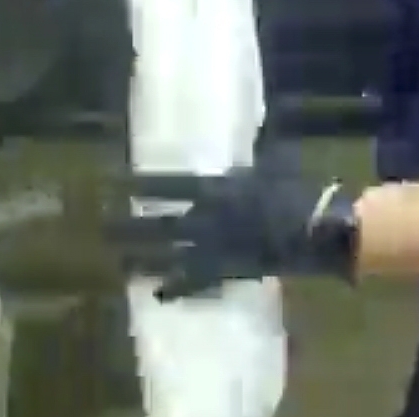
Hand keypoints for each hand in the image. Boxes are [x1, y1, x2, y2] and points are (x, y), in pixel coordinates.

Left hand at [110, 150, 356, 299]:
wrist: (317, 228)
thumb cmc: (293, 190)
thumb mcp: (268, 162)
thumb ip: (246, 153)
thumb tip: (242, 124)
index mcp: (218, 187)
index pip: (169, 185)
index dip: (142, 184)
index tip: (114, 182)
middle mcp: (210, 218)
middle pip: (161, 223)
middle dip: (131, 226)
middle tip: (101, 227)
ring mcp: (217, 246)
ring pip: (171, 254)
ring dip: (144, 258)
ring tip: (118, 261)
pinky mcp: (229, 270)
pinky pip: (196, 281)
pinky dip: (176, 288)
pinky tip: (155, 295)